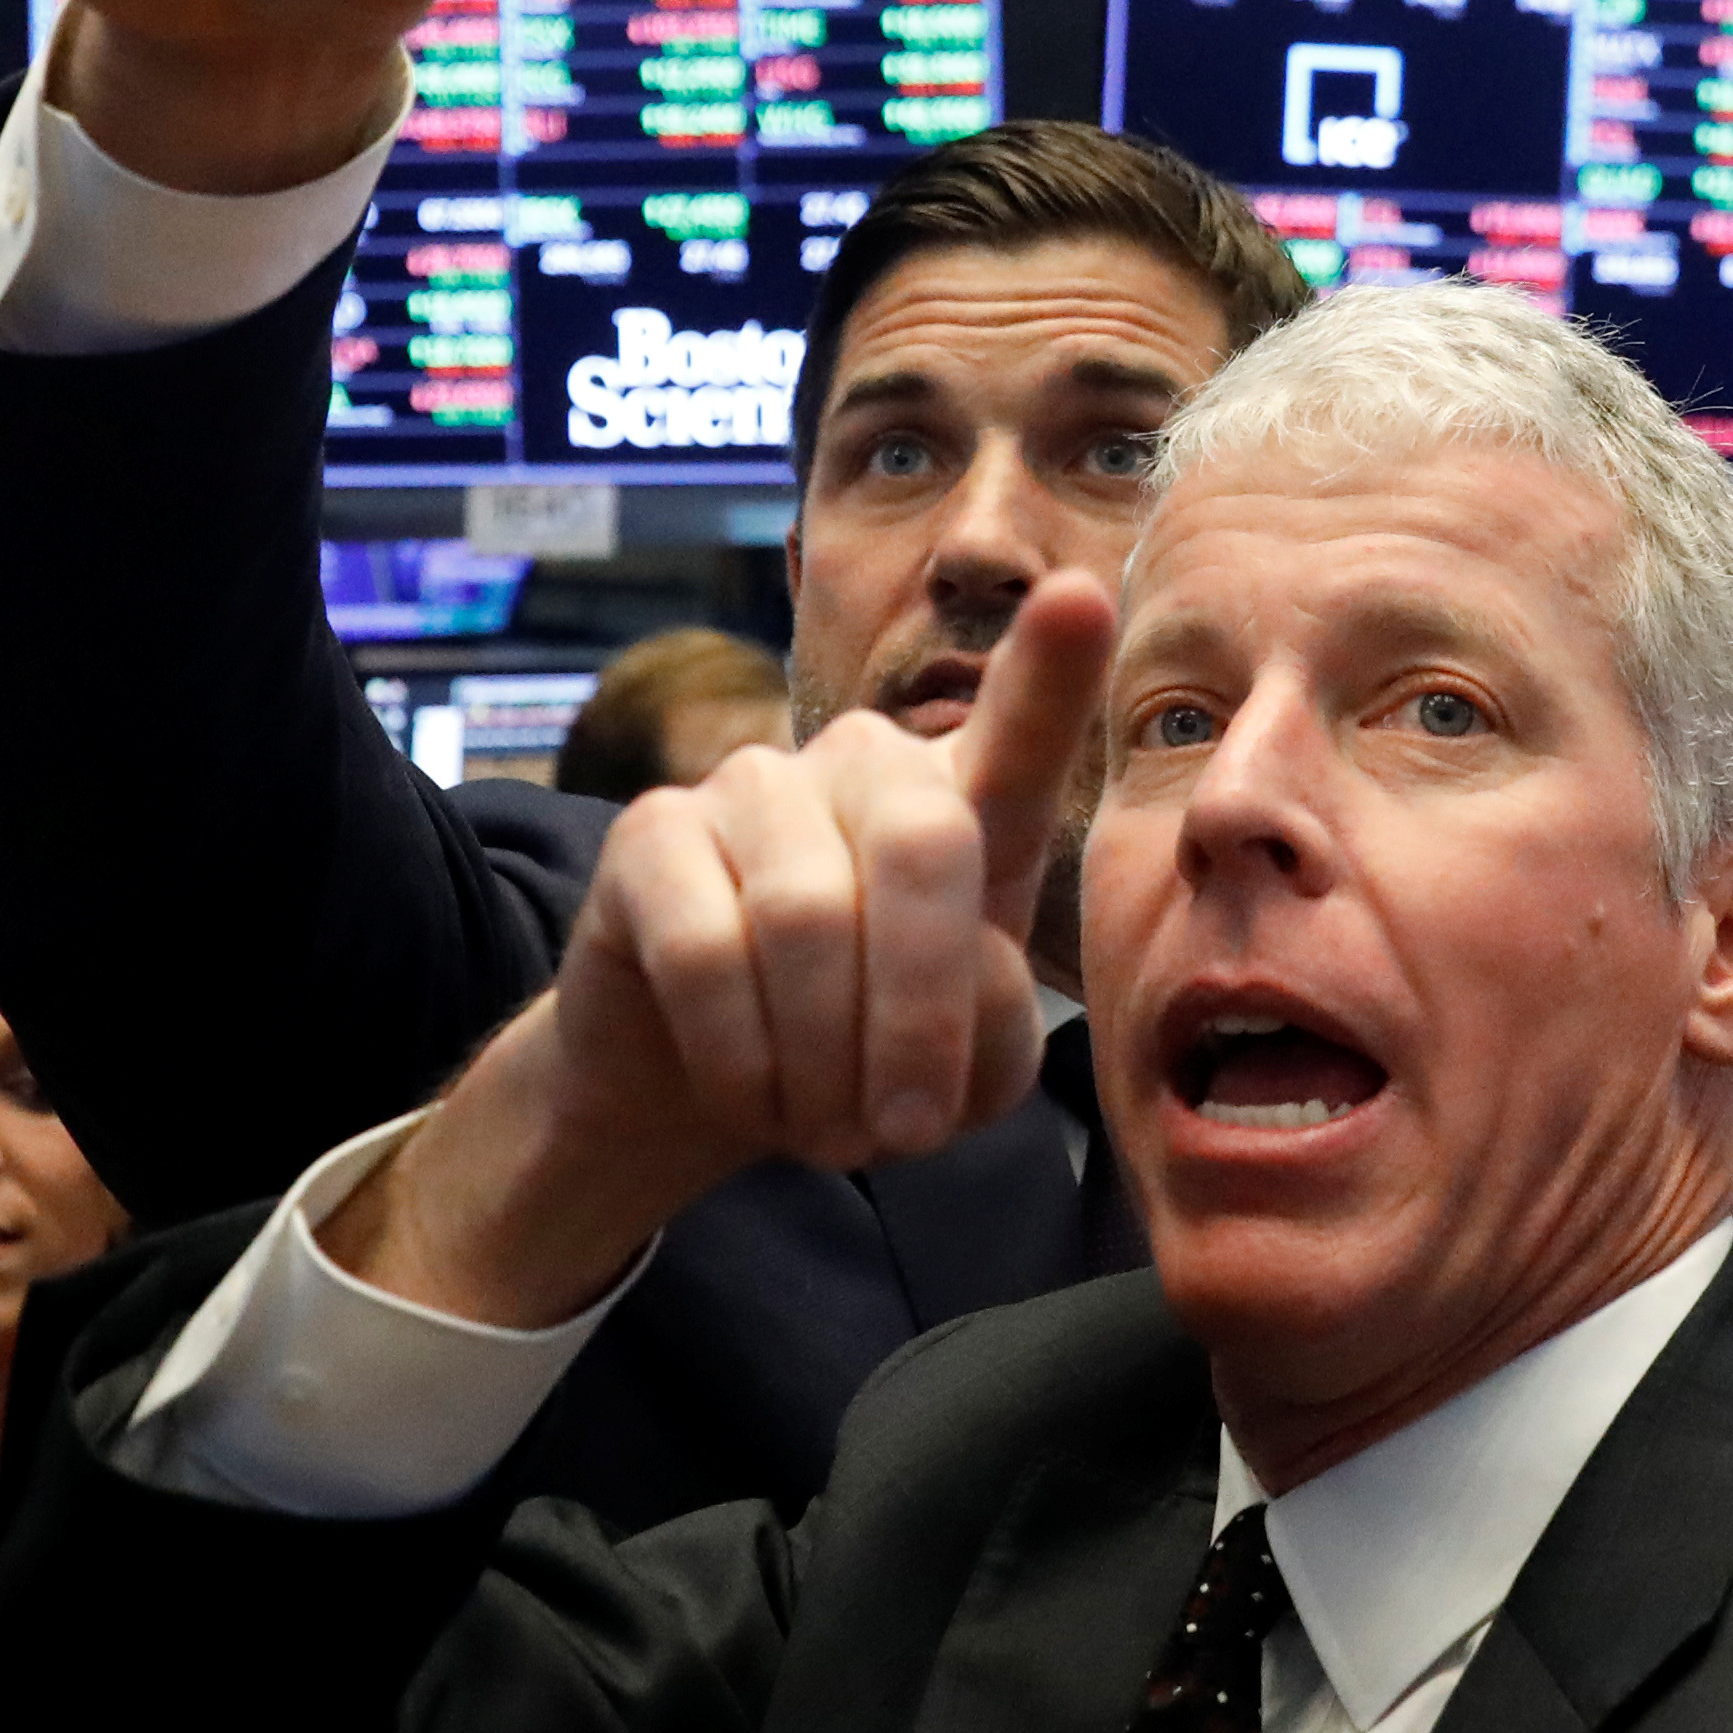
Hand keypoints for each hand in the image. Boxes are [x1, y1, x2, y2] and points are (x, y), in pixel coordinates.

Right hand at [338, 578, 1117, 1327]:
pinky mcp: (650, 833)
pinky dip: (742, 1058)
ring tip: (824, 1131)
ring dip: (824, 1063)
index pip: (1020, 727)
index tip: (1082, 597)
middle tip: (905, 1134)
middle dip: (921, 1017)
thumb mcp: (961, 1071)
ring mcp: (751, 782)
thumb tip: (958, 979)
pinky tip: (747, 1096)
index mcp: (965, 806)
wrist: (697, 1087)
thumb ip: (994, 1029)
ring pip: (811, 917)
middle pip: (924, 848)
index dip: (1050, 668)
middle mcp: (864, 764)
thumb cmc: (858, 1057)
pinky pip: (707, 952)